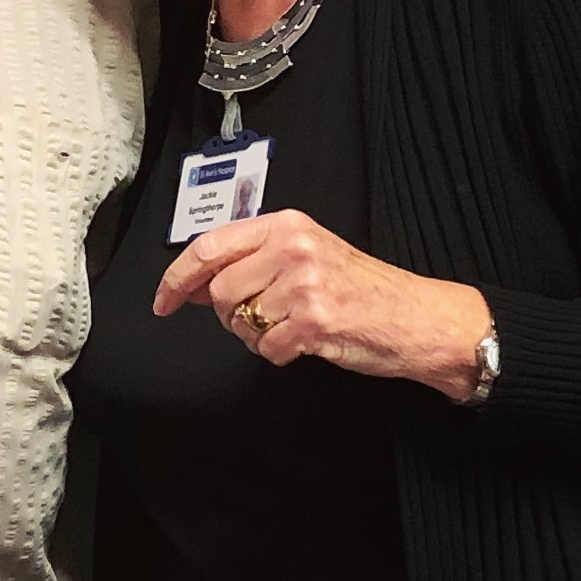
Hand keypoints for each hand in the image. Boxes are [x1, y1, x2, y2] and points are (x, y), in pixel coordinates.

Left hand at [152, 212, 495, 399]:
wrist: (417, 316)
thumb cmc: (363, 288)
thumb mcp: (307, 254)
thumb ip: (254, 260)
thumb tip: (197, 283)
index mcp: (286, 225)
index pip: (209, 246)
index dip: (178, 278)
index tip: (163, 300)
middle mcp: (292, 248)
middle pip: (222, 292)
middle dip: (233, 316)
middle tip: (265, 318)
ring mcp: (303, 284)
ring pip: (241, 322)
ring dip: (259, 336)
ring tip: (293, 327)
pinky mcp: (314, 321)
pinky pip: (267, 349)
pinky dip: (280, 355)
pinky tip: (306, 343)